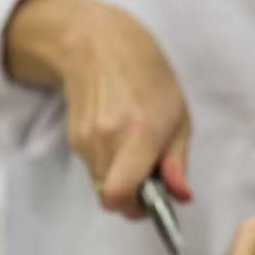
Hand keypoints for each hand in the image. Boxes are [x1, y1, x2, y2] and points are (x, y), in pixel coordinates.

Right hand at [6, 0, 190, 217]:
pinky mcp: (74, 138)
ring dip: (119, 181)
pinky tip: (118, 141)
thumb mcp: (179, 119)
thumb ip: (178, 163)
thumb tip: (181, 196)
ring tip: (133, 154)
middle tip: (147, 182)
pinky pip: (93, 169)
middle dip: (131, 200)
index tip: (151, 203)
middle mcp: (109, 138)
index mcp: (141, 134)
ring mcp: (86, 138)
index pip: (121, 194)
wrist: (100, 44)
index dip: (136, 210)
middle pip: (111, 198)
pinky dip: (108, 166)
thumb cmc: (149, 80)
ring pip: (101, 185)